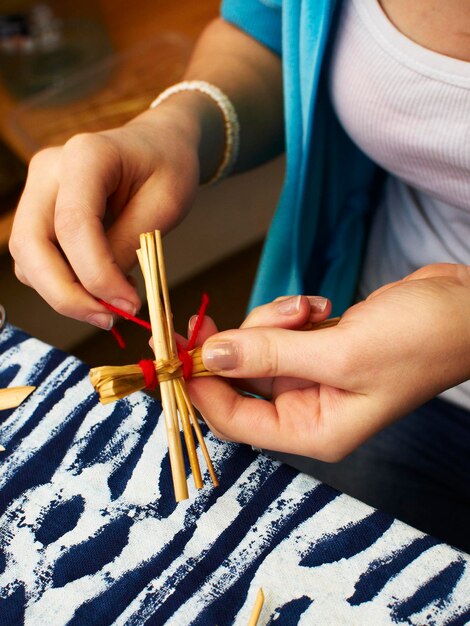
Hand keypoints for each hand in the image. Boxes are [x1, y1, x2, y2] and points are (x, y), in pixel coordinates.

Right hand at [9, 104, 201, 328]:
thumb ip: (129, 246)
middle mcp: (49, 170)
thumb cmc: (168, 167)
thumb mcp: (165, 205)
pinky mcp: (39, 212)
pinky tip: (100, 288)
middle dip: (66, 294)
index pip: (73, 225)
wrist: (159, 146)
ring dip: (64, 293)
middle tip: (110, 319)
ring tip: (112, 304)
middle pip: (31, 245)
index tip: (128, 304)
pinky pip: (37, 260)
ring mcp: (37, 191)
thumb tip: (105, 295)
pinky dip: (64, 283)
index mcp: (86, 156)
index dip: (95, 274)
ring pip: (27, 259)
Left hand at [188, 264, 469, 460]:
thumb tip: (209, 355)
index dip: (199, 387)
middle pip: (240, 381)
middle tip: (243, 314)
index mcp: (314, 430)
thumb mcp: (342, 352)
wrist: (464, 308)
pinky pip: (279, 332)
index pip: (233, 420)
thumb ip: (271, 355)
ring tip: (309, 308)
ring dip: (271, 321)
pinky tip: (319, 305)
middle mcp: (308, 410)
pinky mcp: (318, 348)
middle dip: (240, 343)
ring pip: (258, 349)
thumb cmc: (420, 341)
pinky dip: (288, 314)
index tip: (176, 349)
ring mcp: (311, 377)